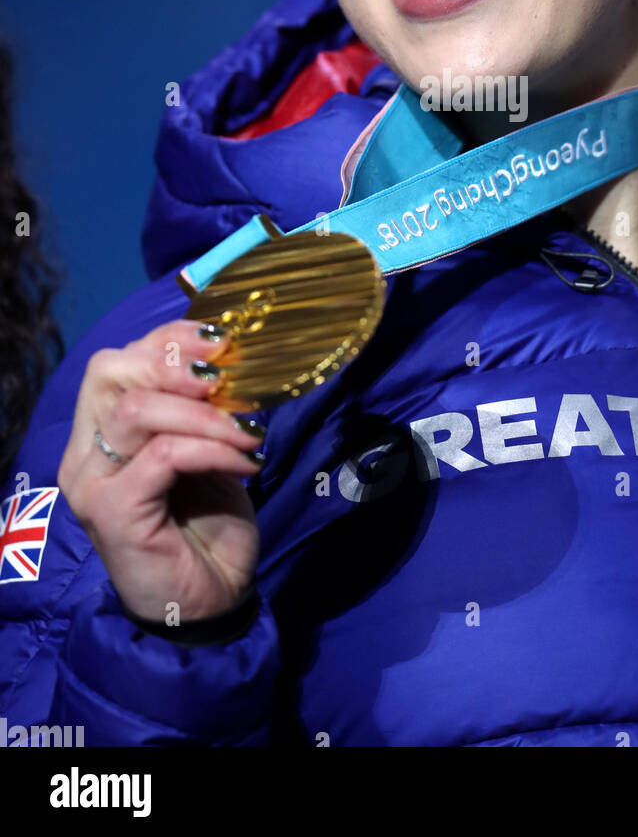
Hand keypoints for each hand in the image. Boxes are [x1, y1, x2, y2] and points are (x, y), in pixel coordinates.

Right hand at [58, 320, 264, 622]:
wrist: (211, 602)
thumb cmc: (208, 526)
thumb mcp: (207, 452)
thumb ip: (201, 409)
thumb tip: (232, 358)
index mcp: (101, 433)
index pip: (117, 361)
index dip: (169, 340)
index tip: (224, 342)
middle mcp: (84, 454)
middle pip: (109, 372)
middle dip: (174, 362)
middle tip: (226, 377)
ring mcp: (92, 484)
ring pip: (136, 411)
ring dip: (205, 412)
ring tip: (247, 430)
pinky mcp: (113, 512)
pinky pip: (163, 455)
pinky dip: (212, 447)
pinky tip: (246, 461)